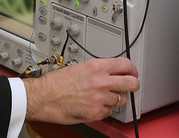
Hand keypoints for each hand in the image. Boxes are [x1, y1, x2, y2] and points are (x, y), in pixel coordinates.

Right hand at [22, 57, 138, 123]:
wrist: (44, 97)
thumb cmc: (57, 83)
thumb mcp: (79, 67)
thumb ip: (98, 70)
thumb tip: (110, 73)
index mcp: (96, 66)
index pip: (125, 65)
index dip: (133, 69)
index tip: (133, 72)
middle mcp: (101, 81)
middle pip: (131, 82)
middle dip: (133, 84)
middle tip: (132, 85)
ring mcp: (100, 98)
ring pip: (121, 99)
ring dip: (115, 98)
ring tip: (104, 97)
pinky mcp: (96, 112)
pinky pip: (109, 111)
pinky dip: (104, 110)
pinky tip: (95, 105)